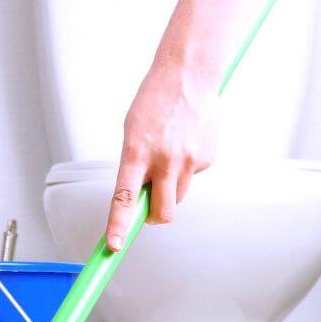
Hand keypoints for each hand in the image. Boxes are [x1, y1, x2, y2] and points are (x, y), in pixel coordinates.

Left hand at [105, 65, 218, 251]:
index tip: (114, 246)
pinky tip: (186, 143)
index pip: (124, 197)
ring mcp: (188, 161)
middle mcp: (164, 160)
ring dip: (171, 188)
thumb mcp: (134, 131)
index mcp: (137, 151)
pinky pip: (193, 177)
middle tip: (150, 208)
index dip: (118, 225)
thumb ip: (135, 166)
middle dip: (156, 217)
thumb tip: (139, 199)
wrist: (188, 75)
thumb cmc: (156, 101)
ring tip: (170, 155)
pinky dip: (187, 168)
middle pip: (162, 212)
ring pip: (178, 196)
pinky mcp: (206, 159)